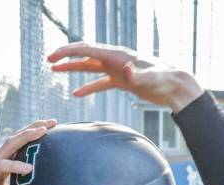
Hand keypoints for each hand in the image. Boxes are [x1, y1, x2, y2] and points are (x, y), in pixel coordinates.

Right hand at [0, 120, 56, 184]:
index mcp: (4, 162)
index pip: (22, 143)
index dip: (35, 133)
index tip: (52, 127)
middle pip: (19, 137)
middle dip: (36, 127)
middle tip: (53, 121)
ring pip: (11, 144)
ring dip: (27, 136)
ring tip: (43, 131)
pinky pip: (3, 166)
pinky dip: (16, 165)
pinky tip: (29, 167)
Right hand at [48, 42, 202, 112]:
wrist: (175, 87)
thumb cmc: (164, 80)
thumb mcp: (150, 78)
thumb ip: (136, 74)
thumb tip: (125, 70)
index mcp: (117, 55)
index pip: (87, 50)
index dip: (68, 52)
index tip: (52, 57)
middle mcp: (115, 59)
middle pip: (85, 55)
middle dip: (66, 57)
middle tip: (48, 61)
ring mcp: (118, 70)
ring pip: (90, 68)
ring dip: (73, 69)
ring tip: (55, 70)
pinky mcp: (122, 81)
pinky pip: (100, 83)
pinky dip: (88, 87)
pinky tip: (76, 94)